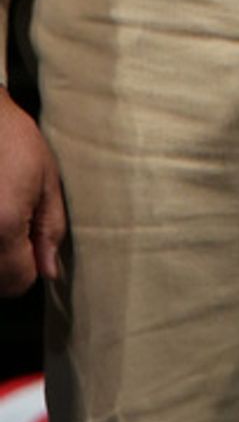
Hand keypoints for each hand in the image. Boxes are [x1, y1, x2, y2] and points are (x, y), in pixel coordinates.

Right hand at [0, 88, 65, 295]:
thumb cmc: (12, 138)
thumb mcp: (47, 179)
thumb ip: (51, 229)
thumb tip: (50, 270)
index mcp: (3, 228)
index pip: (20, 282)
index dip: (32, 265)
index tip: (32, 241)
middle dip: (8, 264)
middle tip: (14, 224)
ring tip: (1, 214)